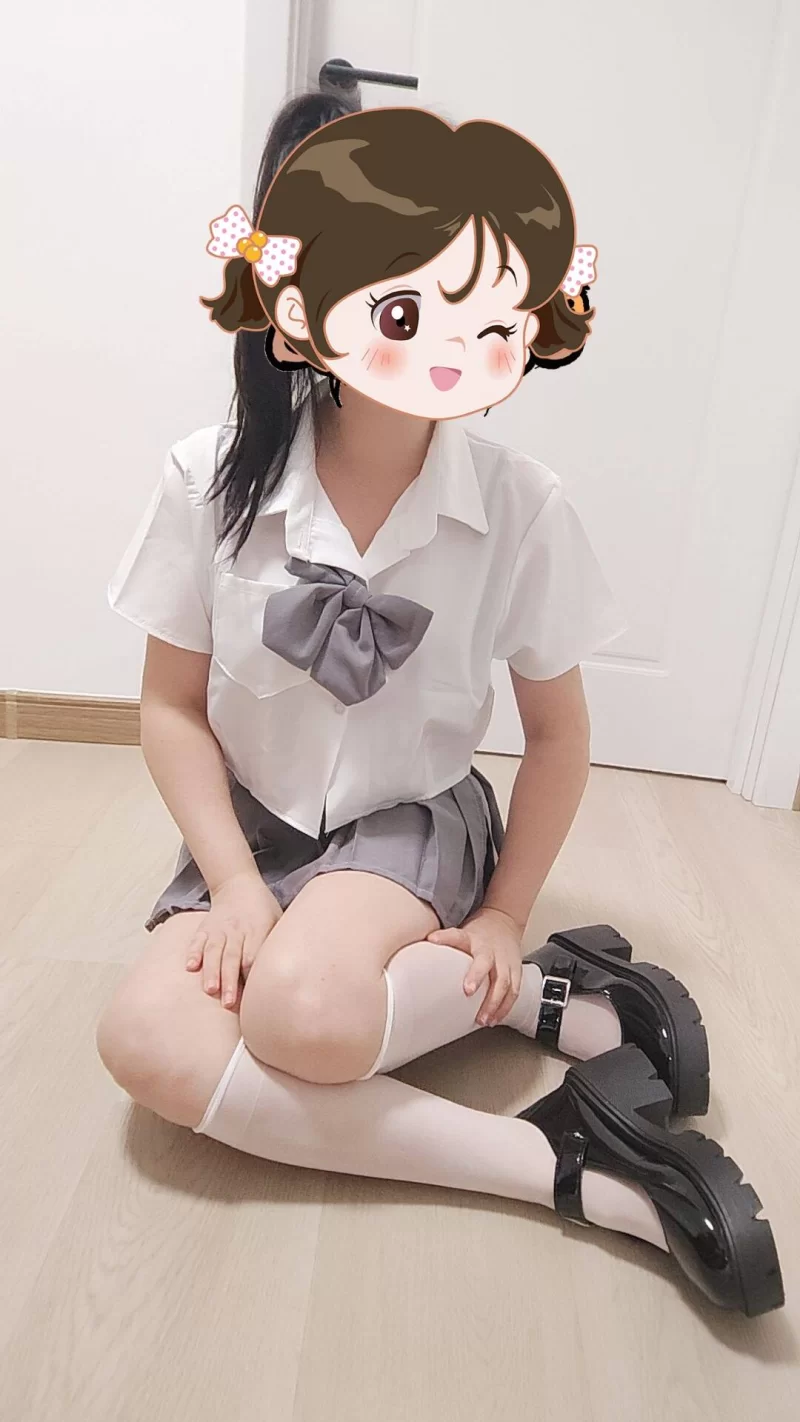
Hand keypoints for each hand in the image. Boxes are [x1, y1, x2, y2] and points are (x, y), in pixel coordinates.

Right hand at [185, 869, 281, 1009]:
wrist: (238, 884)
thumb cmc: (263, 909)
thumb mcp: (277, 918)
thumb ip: (279, 943)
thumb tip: (290, 972)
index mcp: (258, 928)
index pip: (254, 954)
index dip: (252, 975)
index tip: (253, 995)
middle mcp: (237, 929)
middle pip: (233, 957)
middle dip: (230, 981)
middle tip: (229, 1002)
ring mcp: (219, 928)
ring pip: (213, 951)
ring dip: (211, 971)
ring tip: (210, 990)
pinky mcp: (205, 928)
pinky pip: (197, 941)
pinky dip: (193, 953)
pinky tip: (191, 968)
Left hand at [428, 906, 523, 1026]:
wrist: (505, 922)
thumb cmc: (479, 933)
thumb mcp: (460, 931)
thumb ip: (443, 941)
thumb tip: (419, 948)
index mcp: (473, 939)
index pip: (457, 936)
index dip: (445, 938)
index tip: (432, 941)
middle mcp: (491, 950)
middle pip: (487, 963)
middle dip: (478, 977)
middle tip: (468, 992)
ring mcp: (506, 961)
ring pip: (505, 982)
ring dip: (494, 1003)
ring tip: (483, 1019)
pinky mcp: (516, 971)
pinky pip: (514, 992)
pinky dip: (505, 1008)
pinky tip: (494, 1019)